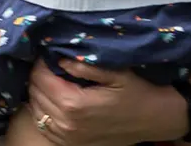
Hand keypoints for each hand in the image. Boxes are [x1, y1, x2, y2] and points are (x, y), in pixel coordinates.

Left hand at [25, 59, 187, 145]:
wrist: (156, 120)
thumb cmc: (138, 93)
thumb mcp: (116, 73)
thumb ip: (84, 66)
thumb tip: (59, 58)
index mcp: (74, 104)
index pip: (40, 77)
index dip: (42, 62)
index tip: (51, 54)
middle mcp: (66, 123)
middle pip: (34, 91)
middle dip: (40, 75)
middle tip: (52, 65)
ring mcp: (66, 136)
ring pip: (34, 106)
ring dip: (39, 91)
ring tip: (54, 80)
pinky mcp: (68, 142)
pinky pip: (42, 123)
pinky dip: (42, 109)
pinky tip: (54, 99)